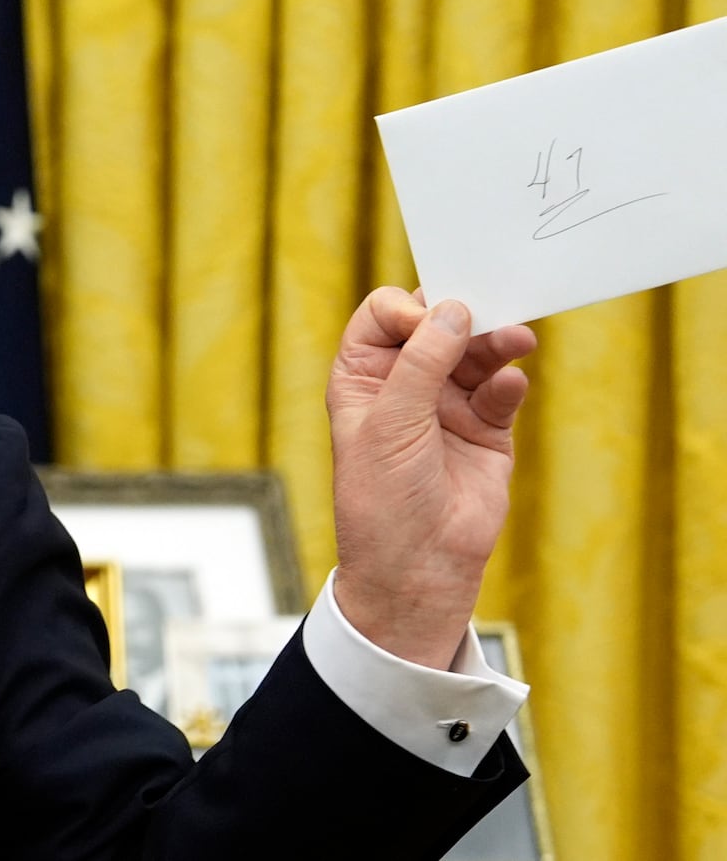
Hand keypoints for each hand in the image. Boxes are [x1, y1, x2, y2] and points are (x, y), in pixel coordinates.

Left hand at [326, 288, 535, 669]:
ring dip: (496, 343)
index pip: (383, 317)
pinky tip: (511, 382)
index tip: (427, 323)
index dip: (407, 310)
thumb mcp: (390, 425)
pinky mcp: (486, 430)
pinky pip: (501, 392)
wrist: (417, 570)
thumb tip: (453, 310)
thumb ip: (421, 364)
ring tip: (517, 338)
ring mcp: (447, 406)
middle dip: (462, 316)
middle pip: (437, 327)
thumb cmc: (382, 501)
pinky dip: (508, 382)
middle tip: (489, 311)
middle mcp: (404, 385)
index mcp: (363, 377)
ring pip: (476, 355)